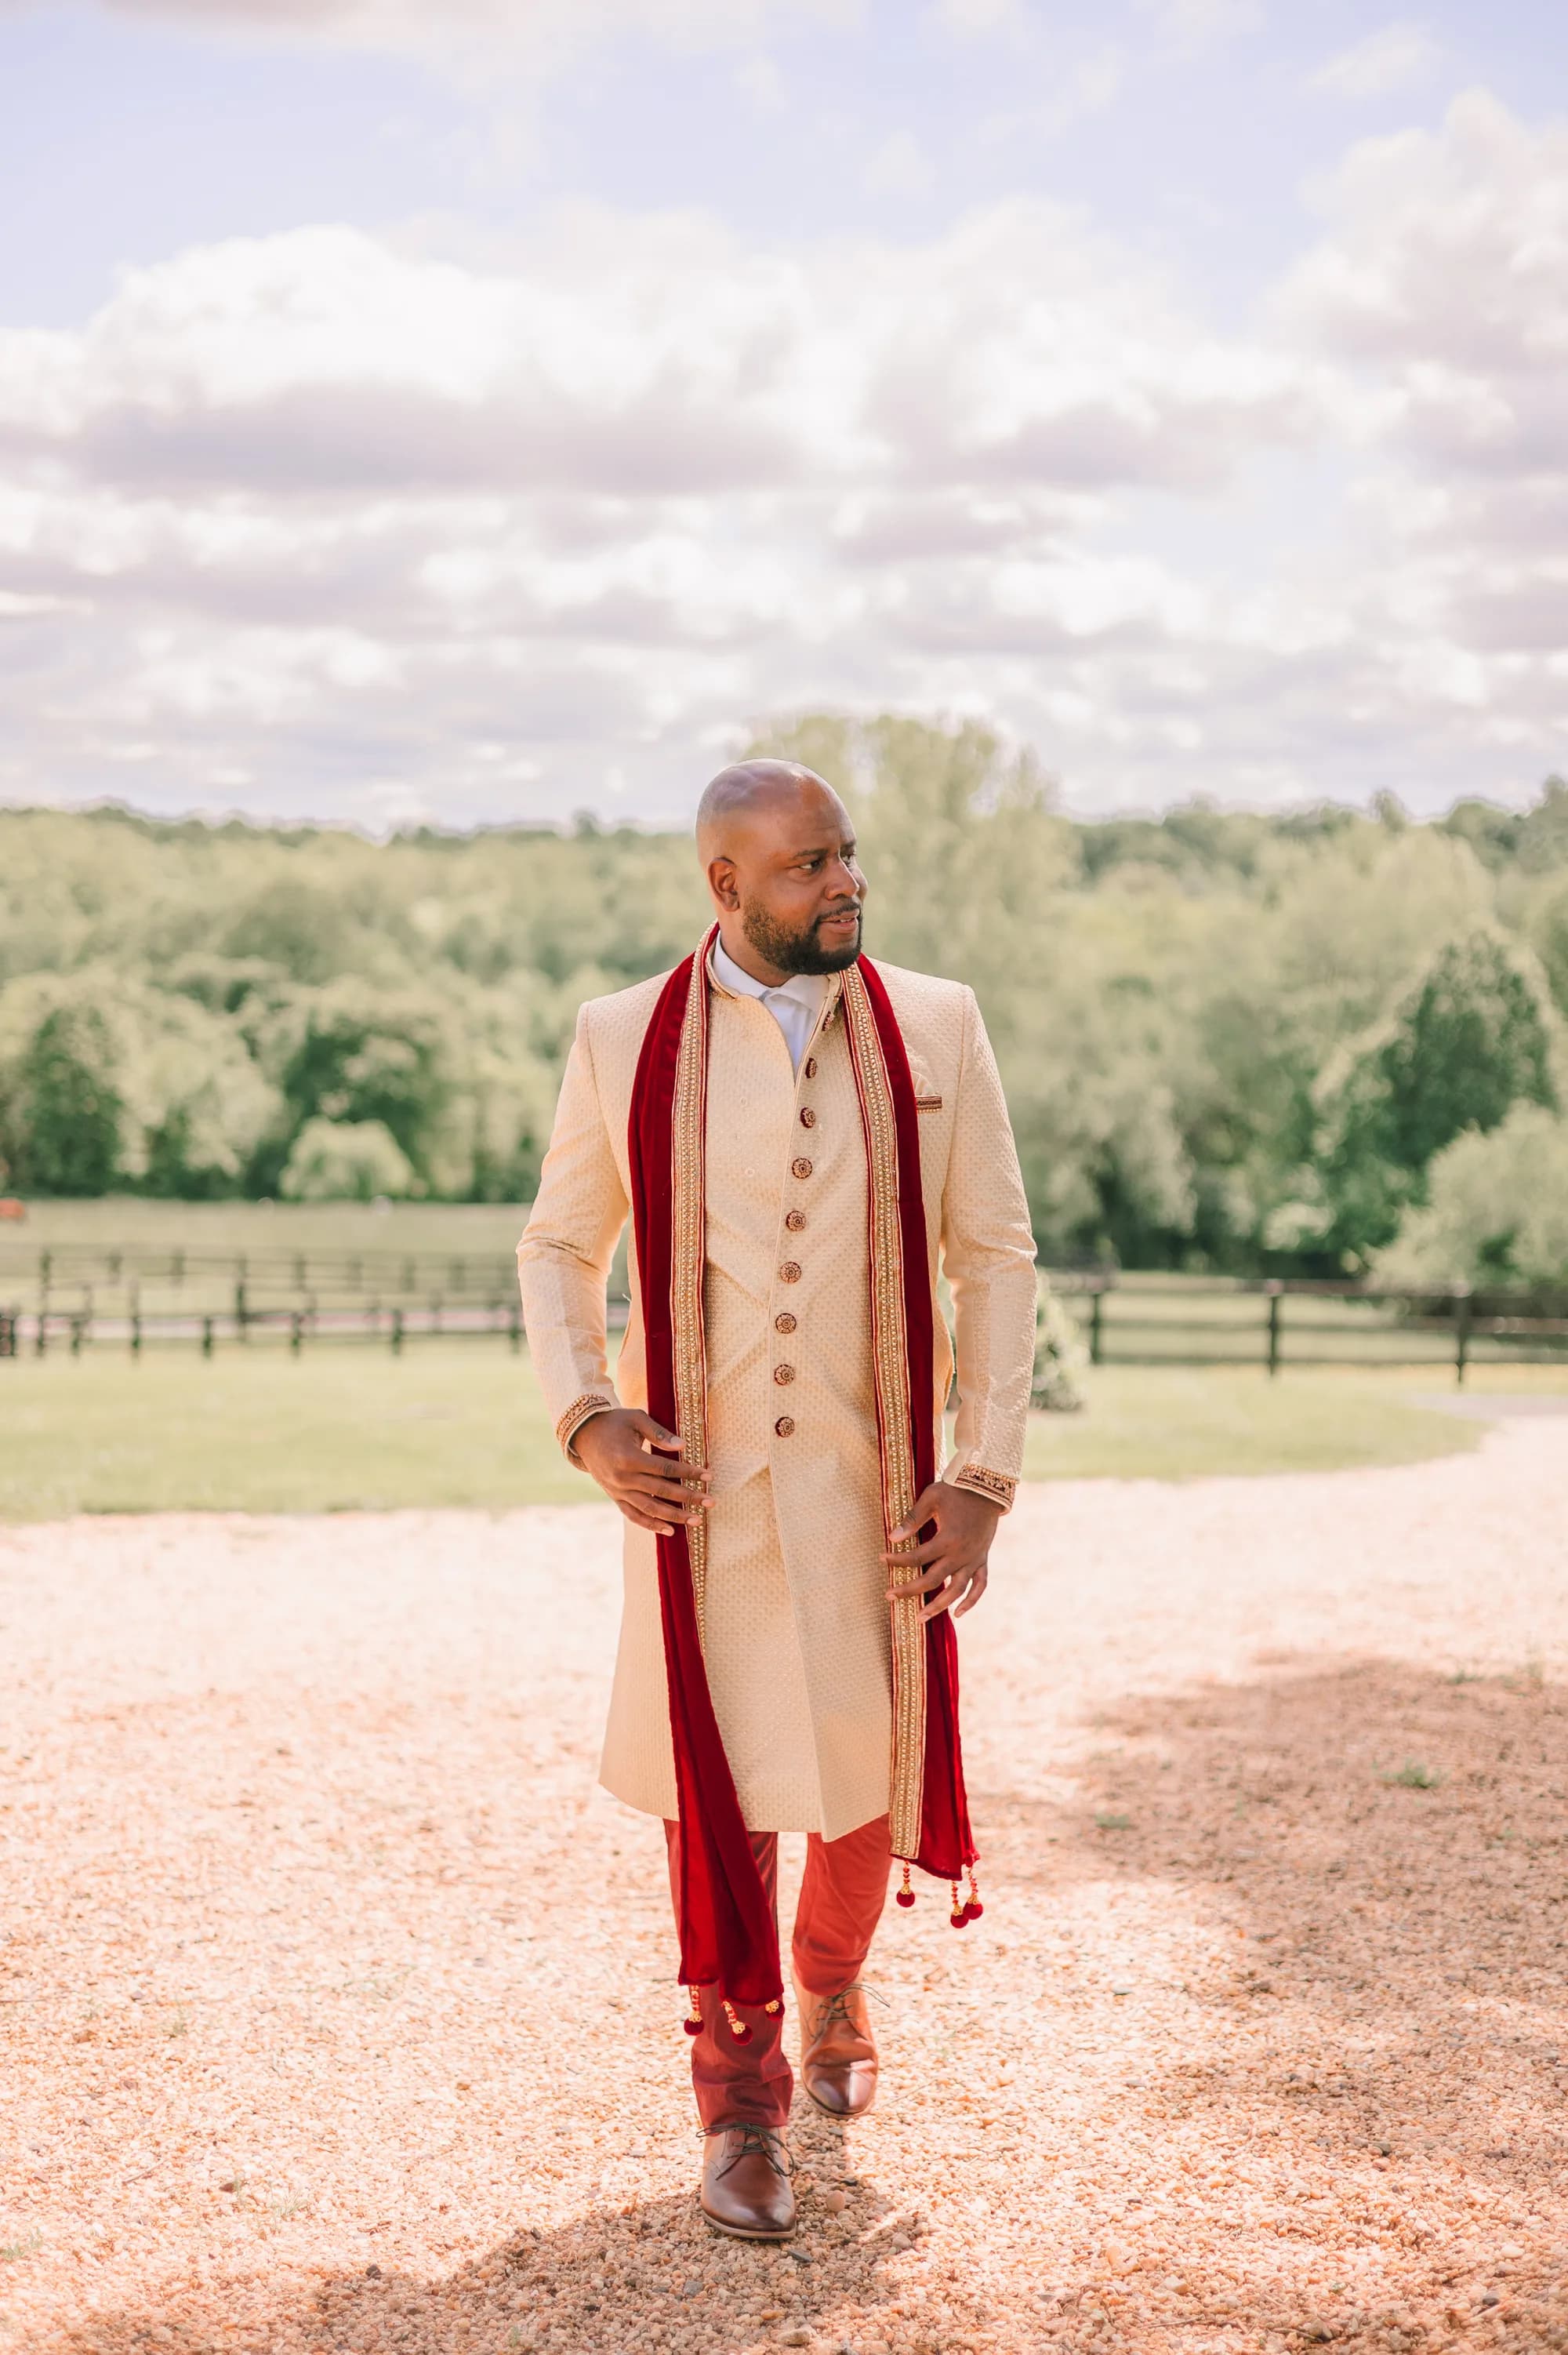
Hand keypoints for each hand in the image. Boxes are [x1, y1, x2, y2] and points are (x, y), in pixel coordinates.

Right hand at [573, 1407, 710, 1537]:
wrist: (584, 1434)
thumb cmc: (614, 1422)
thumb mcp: (636, 1419)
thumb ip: (659, 1434)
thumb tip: (683, 1446)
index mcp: (628, 1457)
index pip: (665, 1469)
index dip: (688, 1473)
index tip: (708, 1476)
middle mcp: (623, 1478)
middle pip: (661, 1491)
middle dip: (688, 1498)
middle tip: (710, 1502)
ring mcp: (617, 1490)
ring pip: (649, 1508)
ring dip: (674, 1516)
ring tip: (696, 1520)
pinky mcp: (614, 1496)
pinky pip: (633, 1515)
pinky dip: (651, 1524)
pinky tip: (670, 1531)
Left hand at [883, 1480, 1001, 1622]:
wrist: (987, 1488)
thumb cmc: (956, 1490)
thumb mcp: (931, 1498)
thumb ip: (912, 1519)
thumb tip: (891, 1538)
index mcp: (947, 1539)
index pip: (917, 1557)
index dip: (897, 1560)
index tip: (882, 1559)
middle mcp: (961, 1554)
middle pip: (932, 1580)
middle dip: (909, 1590)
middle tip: (889, 1596)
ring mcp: (974, 1559)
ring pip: (956, 1590)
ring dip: (938, 1606)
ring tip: (921, 1617)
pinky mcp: (983, 1560)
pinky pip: (980, 1586)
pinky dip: (971, 1601)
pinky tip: (958, 1614)